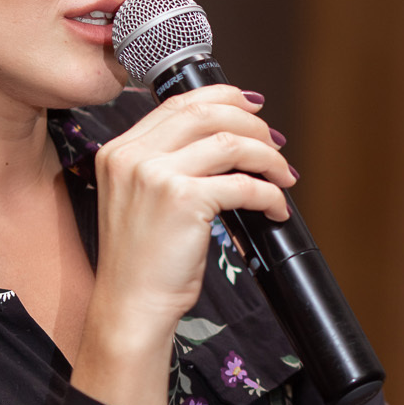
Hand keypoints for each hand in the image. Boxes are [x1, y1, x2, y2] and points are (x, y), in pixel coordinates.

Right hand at [74, 85, 292, 404]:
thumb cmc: (144, 261)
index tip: (253, 108)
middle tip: (276, 144)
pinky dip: (269, 195)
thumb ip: (170, 164)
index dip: (223, 98)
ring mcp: (155, 175)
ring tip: (284, 176)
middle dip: (252, 124)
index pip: (178, 103)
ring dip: (268, 157)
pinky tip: (276, 209)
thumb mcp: (144, 199)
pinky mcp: (182, 200)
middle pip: (206, 112)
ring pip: (231, 142)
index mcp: (119, 150)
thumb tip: (231, 139)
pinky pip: (243, 185)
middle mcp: (132, 155)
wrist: (131, 305)